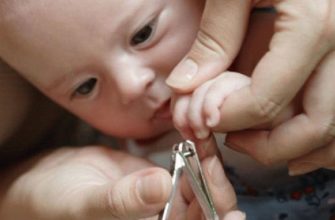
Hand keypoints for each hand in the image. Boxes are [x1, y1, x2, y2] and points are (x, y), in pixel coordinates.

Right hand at [0, 145, 243, 219]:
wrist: (47, 180)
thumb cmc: (55, 203)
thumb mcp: (86, 203)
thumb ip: (122, 200)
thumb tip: (160, 187)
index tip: (233, 213)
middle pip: (205, 215)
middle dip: (215, 190)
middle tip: (211, 162)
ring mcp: (162, 201)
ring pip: (200, 190)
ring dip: (208, 169)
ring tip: (205, 145)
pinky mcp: (158, 177)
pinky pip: (186, 170)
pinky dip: (195, 156)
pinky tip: (197, 140)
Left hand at [167, 0, 334, 174]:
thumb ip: (214, 37)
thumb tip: (186, 85)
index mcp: (315, 24)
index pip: (268, 97)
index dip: (231, 117)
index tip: (204, 119)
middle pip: (317, 123)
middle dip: (270, 146)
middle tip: (235, 142)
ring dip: (302, 148)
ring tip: (263, 147)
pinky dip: (324, 135)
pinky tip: (301, 145)